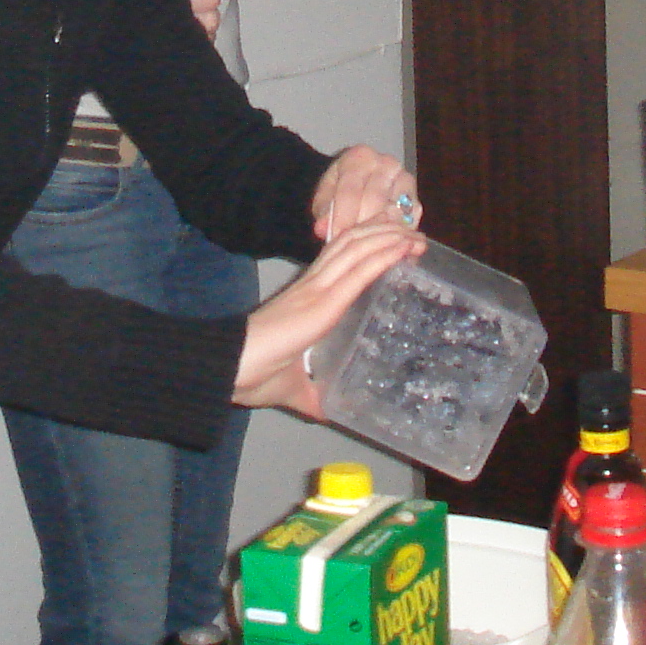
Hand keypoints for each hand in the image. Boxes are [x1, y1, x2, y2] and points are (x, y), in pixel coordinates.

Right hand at [233, 218, 426, 413]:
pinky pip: (359, 271)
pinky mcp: (322, 302)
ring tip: (416, 234)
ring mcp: (317, 289)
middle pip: (353, 242)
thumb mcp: (295, 387)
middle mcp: (314, 285)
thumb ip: (314, 395)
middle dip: (385, 232)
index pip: (342, 258)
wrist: (229, 369)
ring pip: (358, 248)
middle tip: (414, 233)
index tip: (396, 244)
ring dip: (390, 237)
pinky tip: (403, 250)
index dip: (369, 244)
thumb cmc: (254, 376)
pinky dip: (384, 256)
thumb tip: (330, 412)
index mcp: (308, 298)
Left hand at [311, 145, 418, 241]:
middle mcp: (386, 163)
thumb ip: (323, 211)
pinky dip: (393, 236)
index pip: (350, 190)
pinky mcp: (416, 201)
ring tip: (364, 248)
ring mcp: (405, 180)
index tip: (335, 236)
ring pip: (392, 211)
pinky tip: (381, 247)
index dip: (342, 216)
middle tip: (349, 246)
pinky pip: (406, 222)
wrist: (360, 183)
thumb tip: (323, 229)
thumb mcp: (325, 196)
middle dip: (360, 225)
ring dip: (377, 232)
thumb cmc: (341, 189)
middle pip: (373, 200)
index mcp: (360, 157)